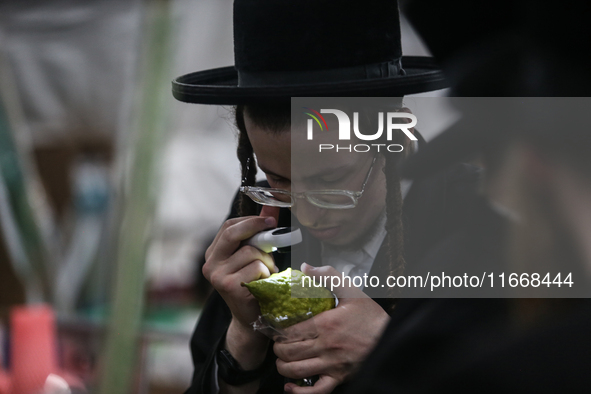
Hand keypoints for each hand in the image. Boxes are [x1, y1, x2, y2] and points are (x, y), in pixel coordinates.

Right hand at [203, 206, 279, 373]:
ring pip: (251, 252)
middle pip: (232, 234)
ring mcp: (218, 277)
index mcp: (213, 254)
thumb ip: (259, 231)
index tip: (269, 220)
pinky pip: (257, 268)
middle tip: (274, 227)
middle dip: (255, 227)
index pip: (228, 226)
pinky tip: (264, 284)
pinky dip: (267, 273)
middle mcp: (210, 264)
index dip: (250, 220)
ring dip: (267, 261)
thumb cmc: (253, 284)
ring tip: (266, 273)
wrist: (250, 318)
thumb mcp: (253, 255)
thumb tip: (271, 205)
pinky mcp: (230, 287)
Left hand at [274, 264, 389, 393]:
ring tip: (283, 359)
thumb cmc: (372, 318)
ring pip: (297, 370)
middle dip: (278, 348)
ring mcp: (332, 365)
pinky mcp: (339, 378)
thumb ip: (328, 276)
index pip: (290, 332)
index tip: (275, 329)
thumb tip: (306, 267)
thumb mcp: (352, 291)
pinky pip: (316, 390)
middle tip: (278, 342)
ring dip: (283, 366)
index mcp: (326, 324)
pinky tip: (291, 386)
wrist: (391, 338)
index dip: (277, 332)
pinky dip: (300, 391)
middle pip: (289, 351)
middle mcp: (326, 346)